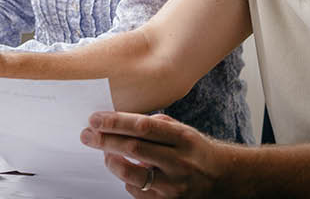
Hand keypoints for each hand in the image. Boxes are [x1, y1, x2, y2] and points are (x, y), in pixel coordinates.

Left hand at [80, 112, 228, 196]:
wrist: (223, 179)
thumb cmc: (195, 151)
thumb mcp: (182, 131)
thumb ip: (154, 124)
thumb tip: (119, 120)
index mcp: (183, 138)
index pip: (143, 127)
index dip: (115, 122)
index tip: (95, 119)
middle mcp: (180, 162)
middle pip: (133, 149)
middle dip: (104, 140)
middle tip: (87, 134)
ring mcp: (175, 186)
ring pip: (131, 175)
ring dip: (111, 162)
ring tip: (105, 154)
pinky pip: (137, 192)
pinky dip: (126, 180)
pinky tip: (127, 171)